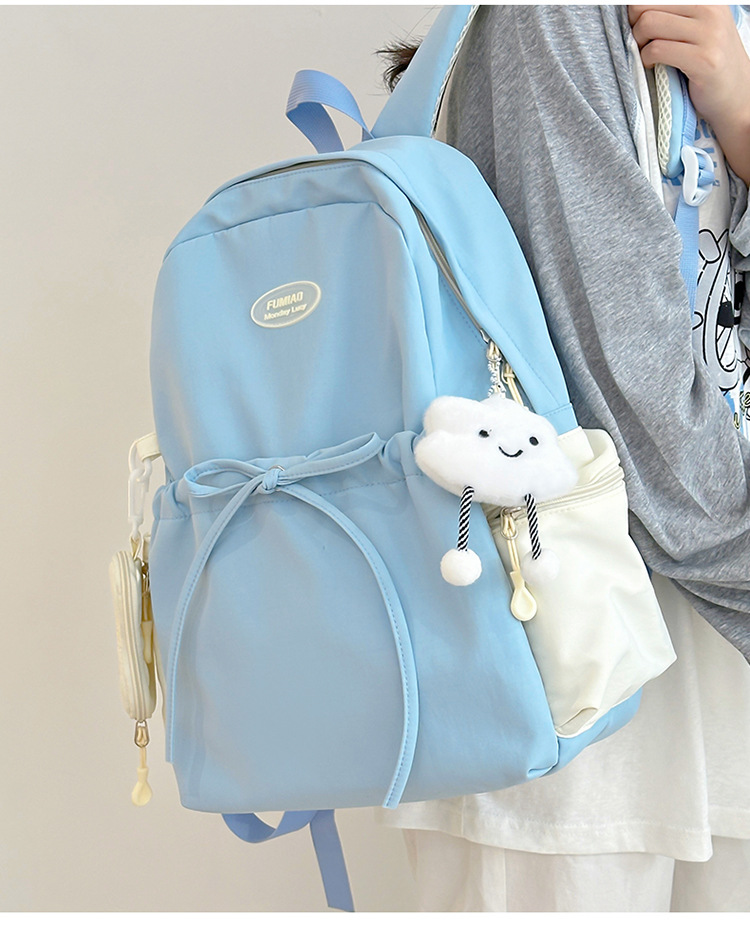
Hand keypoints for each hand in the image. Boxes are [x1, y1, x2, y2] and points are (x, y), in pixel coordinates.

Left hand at [629, 5, 749, 182]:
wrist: (735, 98)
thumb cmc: (709, 65)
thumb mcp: (697, 30)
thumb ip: (673, 16)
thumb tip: (633, 10)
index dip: (638, 11)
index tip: (640, 27)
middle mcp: (710, 9)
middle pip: (645, 6)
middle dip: (634, 28)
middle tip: (641, 44)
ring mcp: (708, 34)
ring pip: (648, 24)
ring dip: (638, 44)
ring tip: (647, 56)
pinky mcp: (702, 59)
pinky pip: (656, 49)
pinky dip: (645, 60)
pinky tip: (653, 66)